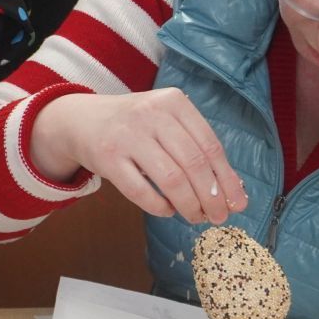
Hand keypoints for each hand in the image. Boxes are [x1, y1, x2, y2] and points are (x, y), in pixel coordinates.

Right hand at [32, 90, 245, 223]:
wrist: (81, 119)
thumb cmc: (134, 125)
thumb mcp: (165, 121)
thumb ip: (195, 146)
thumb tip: (232, 189)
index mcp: (173, 102)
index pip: (210, 146)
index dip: (226, 179)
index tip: (237, 203)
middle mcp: (151, 114)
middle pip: (194, 164)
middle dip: (211, 197)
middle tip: (218, 216)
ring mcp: (127, 135)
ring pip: (171, 180)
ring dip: (189, 205)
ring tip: (195, 216)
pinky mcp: (108, 158)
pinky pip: (141, 191)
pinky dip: (160, 207)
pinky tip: (167, 210)